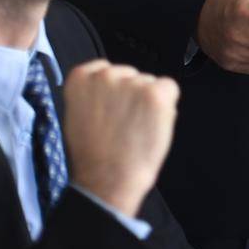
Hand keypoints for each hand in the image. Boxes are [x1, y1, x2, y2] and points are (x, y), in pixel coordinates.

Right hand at [63, 60, 179, 218]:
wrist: (107, 179)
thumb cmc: (94, 155)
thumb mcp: (79, 114)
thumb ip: (93, 93)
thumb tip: (112, 86)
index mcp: (80, 78)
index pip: (105, 69)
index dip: (113, 92)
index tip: (110, 108)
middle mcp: (105, 75)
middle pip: (131, 75)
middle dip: (131, 96)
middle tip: (123, 124)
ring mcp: (132, 83)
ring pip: (150, 83)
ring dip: (148, 102)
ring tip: (134, 129)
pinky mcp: (155, 93)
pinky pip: (169, 88)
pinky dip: (167, 106)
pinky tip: (150, 124)